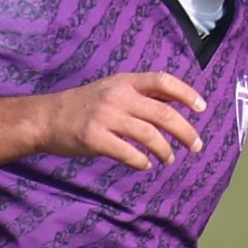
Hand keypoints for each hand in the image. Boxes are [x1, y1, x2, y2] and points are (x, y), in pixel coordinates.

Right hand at [0, 72, 205, 175]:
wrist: (46, 118)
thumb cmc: (83, 106)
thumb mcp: (111, 89)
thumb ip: (138, 95)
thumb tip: (174, 104)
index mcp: (125, 82)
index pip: (163, 81)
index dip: (186, 94)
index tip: (201, 108)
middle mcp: (118, 96)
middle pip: (163, 113)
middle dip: (185, 131)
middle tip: (196, 146)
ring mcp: (106, 117)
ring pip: (149, 135)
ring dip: (165, 150)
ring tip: (169, 159)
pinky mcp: (95, 138)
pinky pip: (128, 153)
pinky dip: (141, 161)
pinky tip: (144, 165)